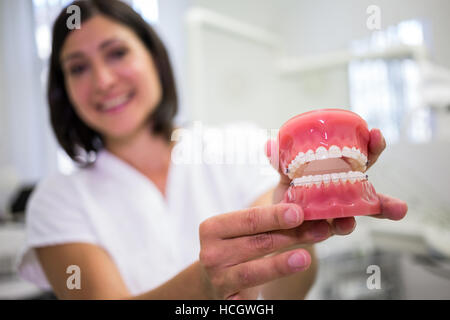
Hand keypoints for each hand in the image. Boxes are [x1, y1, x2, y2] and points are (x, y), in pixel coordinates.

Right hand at [198, 203, 331, 298]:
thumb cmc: (234, 247)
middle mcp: (212, 253)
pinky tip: (286, 283)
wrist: (213, 278)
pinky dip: (267, 289)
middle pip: (256, 243)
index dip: (274, 216)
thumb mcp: (241, 230)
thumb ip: (267, 220)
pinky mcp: (229, 300)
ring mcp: (219, 278)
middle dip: (290, 235)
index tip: (298, 212)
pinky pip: (250, 296)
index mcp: (213, 228)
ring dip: (282, 264)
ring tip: (305, 257)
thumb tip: (304, 211)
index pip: (248, 219)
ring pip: (254, 271)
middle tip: (317, 229)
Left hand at [264, 128, 406, 234]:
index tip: (376, 134)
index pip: (363, 157)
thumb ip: (280, 160)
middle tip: (398, 209)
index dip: (373, 146)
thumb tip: (269, 144)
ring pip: (353, 219)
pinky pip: (327, 230)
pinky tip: (325, 229)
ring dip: (353, 224)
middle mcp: (345, 193)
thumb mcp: (286, 170)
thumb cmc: (291, 185)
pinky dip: (326, 230)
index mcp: (342, 171)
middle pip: (368, 196)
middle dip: (385, 202)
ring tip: (348, 224)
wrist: (278, 211)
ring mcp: (336, 213)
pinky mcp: (321, 228)